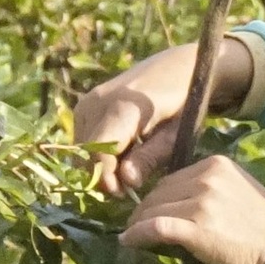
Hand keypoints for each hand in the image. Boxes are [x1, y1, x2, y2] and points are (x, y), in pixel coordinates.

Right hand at [74, 39, 254, 195]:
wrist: (175, 68)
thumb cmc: (182, 105)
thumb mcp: (174, 135)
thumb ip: (149, 158)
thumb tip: (126, 181)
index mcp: (124, 106)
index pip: (100, 150)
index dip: (106, 177)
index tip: (122, 194)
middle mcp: (98, 101)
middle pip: (87, 152)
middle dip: (104, 174)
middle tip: (129, 187)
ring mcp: (87, 101)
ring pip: (82, 148)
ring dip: (100, 164)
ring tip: (129, 167)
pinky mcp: (84, 105)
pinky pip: (82, 139)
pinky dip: (97, 152)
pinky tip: (122, 152)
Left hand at [120, 156, 264, 263]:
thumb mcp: (244, 194)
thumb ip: (216, 193)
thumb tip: (190, 205)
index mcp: (218, 165)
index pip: (174, 178)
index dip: (159, 197)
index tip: (152, 211)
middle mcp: (207, 177)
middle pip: (159, 191)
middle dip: (145, 209)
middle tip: (137, 226)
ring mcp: (201, 201)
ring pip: (153, 208)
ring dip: (138, 224)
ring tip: (132, 236)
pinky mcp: (197, 228)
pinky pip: (155, 227)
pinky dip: (137, 235)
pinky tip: (128, 242)